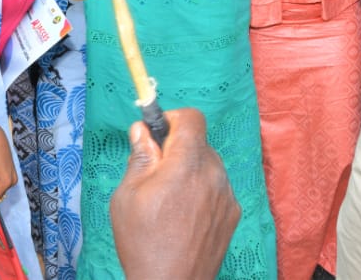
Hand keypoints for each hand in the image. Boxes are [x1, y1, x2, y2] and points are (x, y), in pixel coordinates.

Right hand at [111, 109, 239, 279]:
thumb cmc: (143, 242)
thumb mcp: (127, 195)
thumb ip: (140, 156)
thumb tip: (143, 129)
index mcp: (187, 163)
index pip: (192, 118)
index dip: (172, 119)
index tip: (157, 135)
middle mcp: (214, 173)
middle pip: (199, 143)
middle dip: (178, 150)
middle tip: (156, 173)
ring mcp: (227, 194)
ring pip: (209, 166)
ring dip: (191, 171)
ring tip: (170, 201)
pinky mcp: (233, 213)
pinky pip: (217, 188)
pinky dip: (203, 192)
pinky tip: (185, 217)